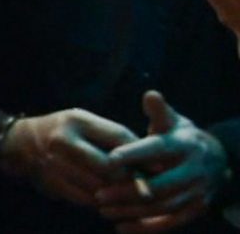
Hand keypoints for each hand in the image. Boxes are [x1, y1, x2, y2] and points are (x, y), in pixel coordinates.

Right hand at [0, 108, 137, 206]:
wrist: (21, 144)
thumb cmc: (64, 130)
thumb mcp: (84, 121)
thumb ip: (112, 136)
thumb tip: (149, 157)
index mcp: (76, 120)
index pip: (118, 137)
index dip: (141, 153)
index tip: (159, 165)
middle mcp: (63, 141)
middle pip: (109, 166)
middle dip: (130, 177)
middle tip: (146, 185)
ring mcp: (54, 163)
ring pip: (99, 186)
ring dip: (117, 193)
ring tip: (131, 194)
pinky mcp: (51, 183)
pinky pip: (86, 199)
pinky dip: (101, 201)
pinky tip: (109, 199)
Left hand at [95, 91, 228, 232]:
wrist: (217, 160)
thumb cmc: (181, 137)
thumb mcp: (173, 121)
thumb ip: (158, 111)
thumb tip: (150, 94)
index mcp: (184, 145)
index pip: (157, 150)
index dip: (133, 154)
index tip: (109, 160)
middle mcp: (194, 170)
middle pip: (158, 185)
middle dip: (127, 191)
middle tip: (98, 194)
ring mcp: (198, 192)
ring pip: (162, 207)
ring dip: (132, 211)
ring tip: (103, 210)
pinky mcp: (196, 209)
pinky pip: (171, 223)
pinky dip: (146, 227)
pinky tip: (122, 227)